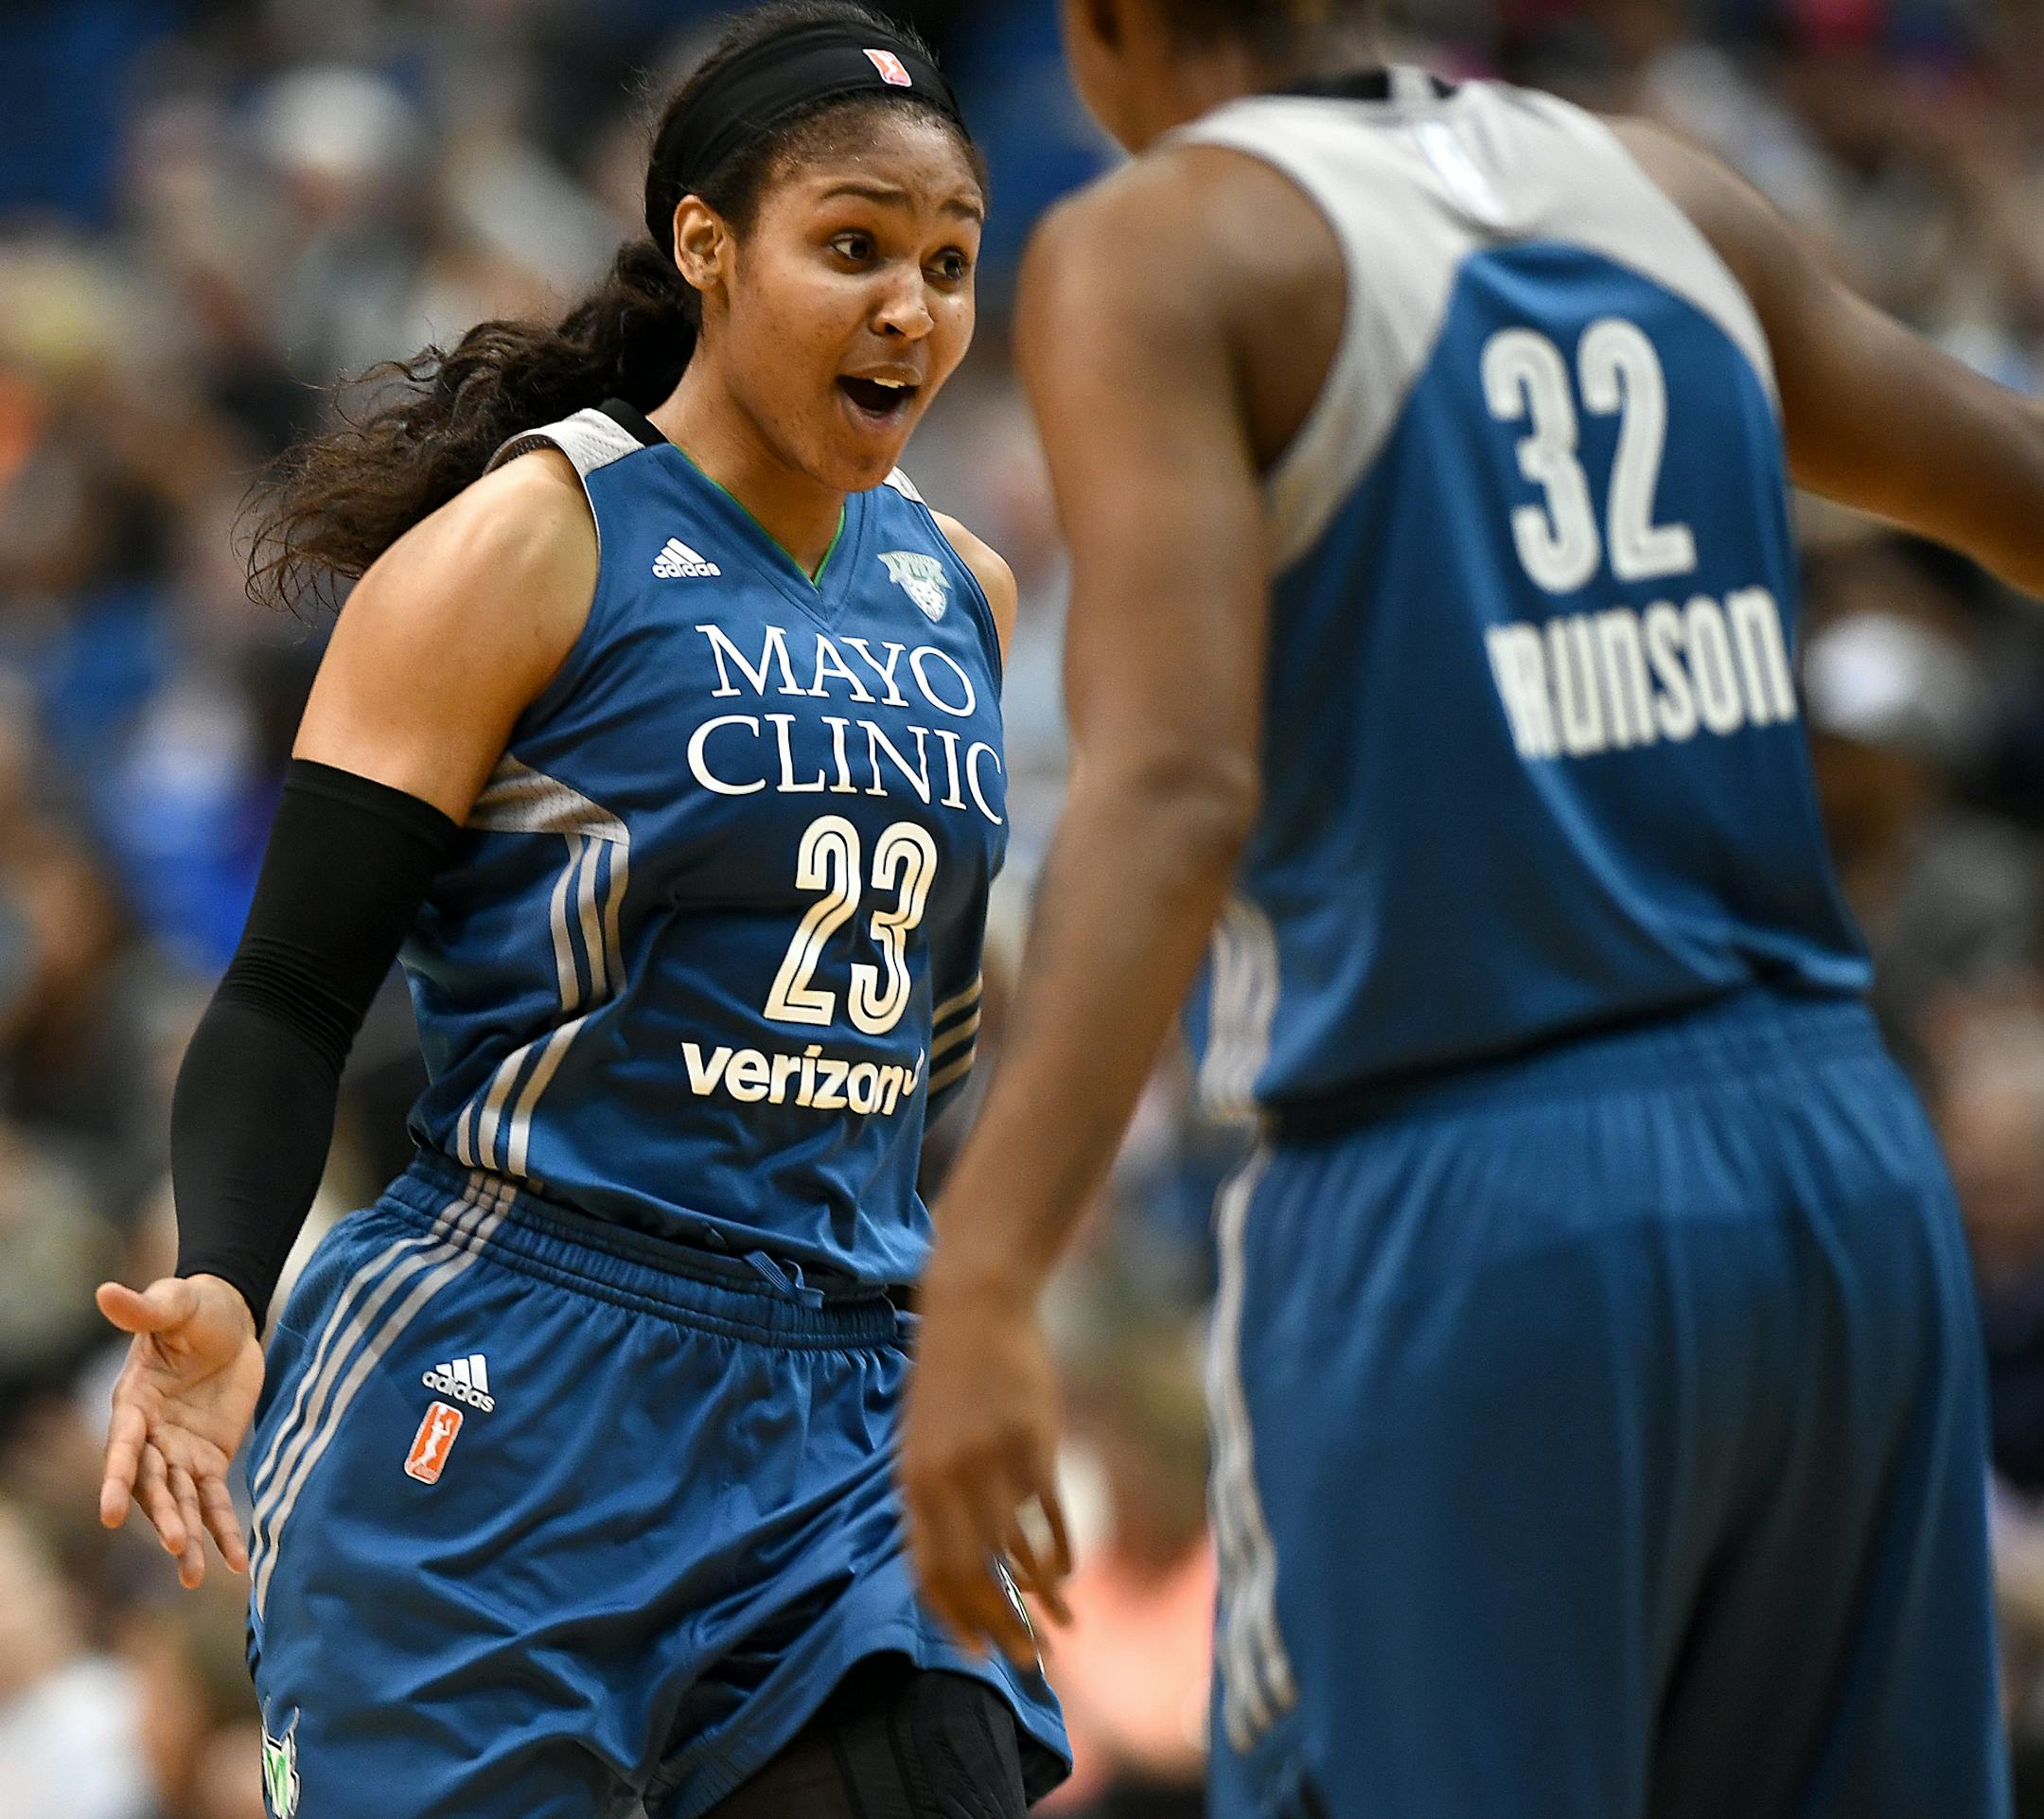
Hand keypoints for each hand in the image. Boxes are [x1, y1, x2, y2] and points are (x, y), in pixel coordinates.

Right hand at [96, 1273, 263, 1588]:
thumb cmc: (193, 1309)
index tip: (108, 1514)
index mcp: (133, 1404)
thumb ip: (145, 1308)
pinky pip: (215, 1499)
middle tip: (177, 1546)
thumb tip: (106, 1291)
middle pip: (153, 1484)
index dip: (116, 1479)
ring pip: (181, 1501)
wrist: (229, 1318)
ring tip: (194, 1576)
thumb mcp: (174, 1304)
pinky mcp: (211, 1457)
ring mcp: (180, 1451)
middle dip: (163, 1515)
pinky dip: (224, 1530)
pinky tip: (236, 1564)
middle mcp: (151, 1436)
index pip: (122, 1447)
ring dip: (188, 1537)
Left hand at [900, 1260, 1073, 1666]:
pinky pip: (1050, 1517)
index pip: (928, 1572)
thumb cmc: (949, 1374)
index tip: (976, 1651)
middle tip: (1029, 1659)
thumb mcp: (923, 1437)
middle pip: (974, 1576)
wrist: (975, 1304)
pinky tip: (1068, 1572)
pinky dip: (1062, 1552)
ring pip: (1019, 1555)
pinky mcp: (1033, 1445)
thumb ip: (931, 1496)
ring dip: (1043, 1600)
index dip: (954, 1619)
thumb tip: (951, 1562)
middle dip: (1002, 1626)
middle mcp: (948, 1480)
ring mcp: (993, 1464)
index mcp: (913, 1482)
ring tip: (1064, 1626)